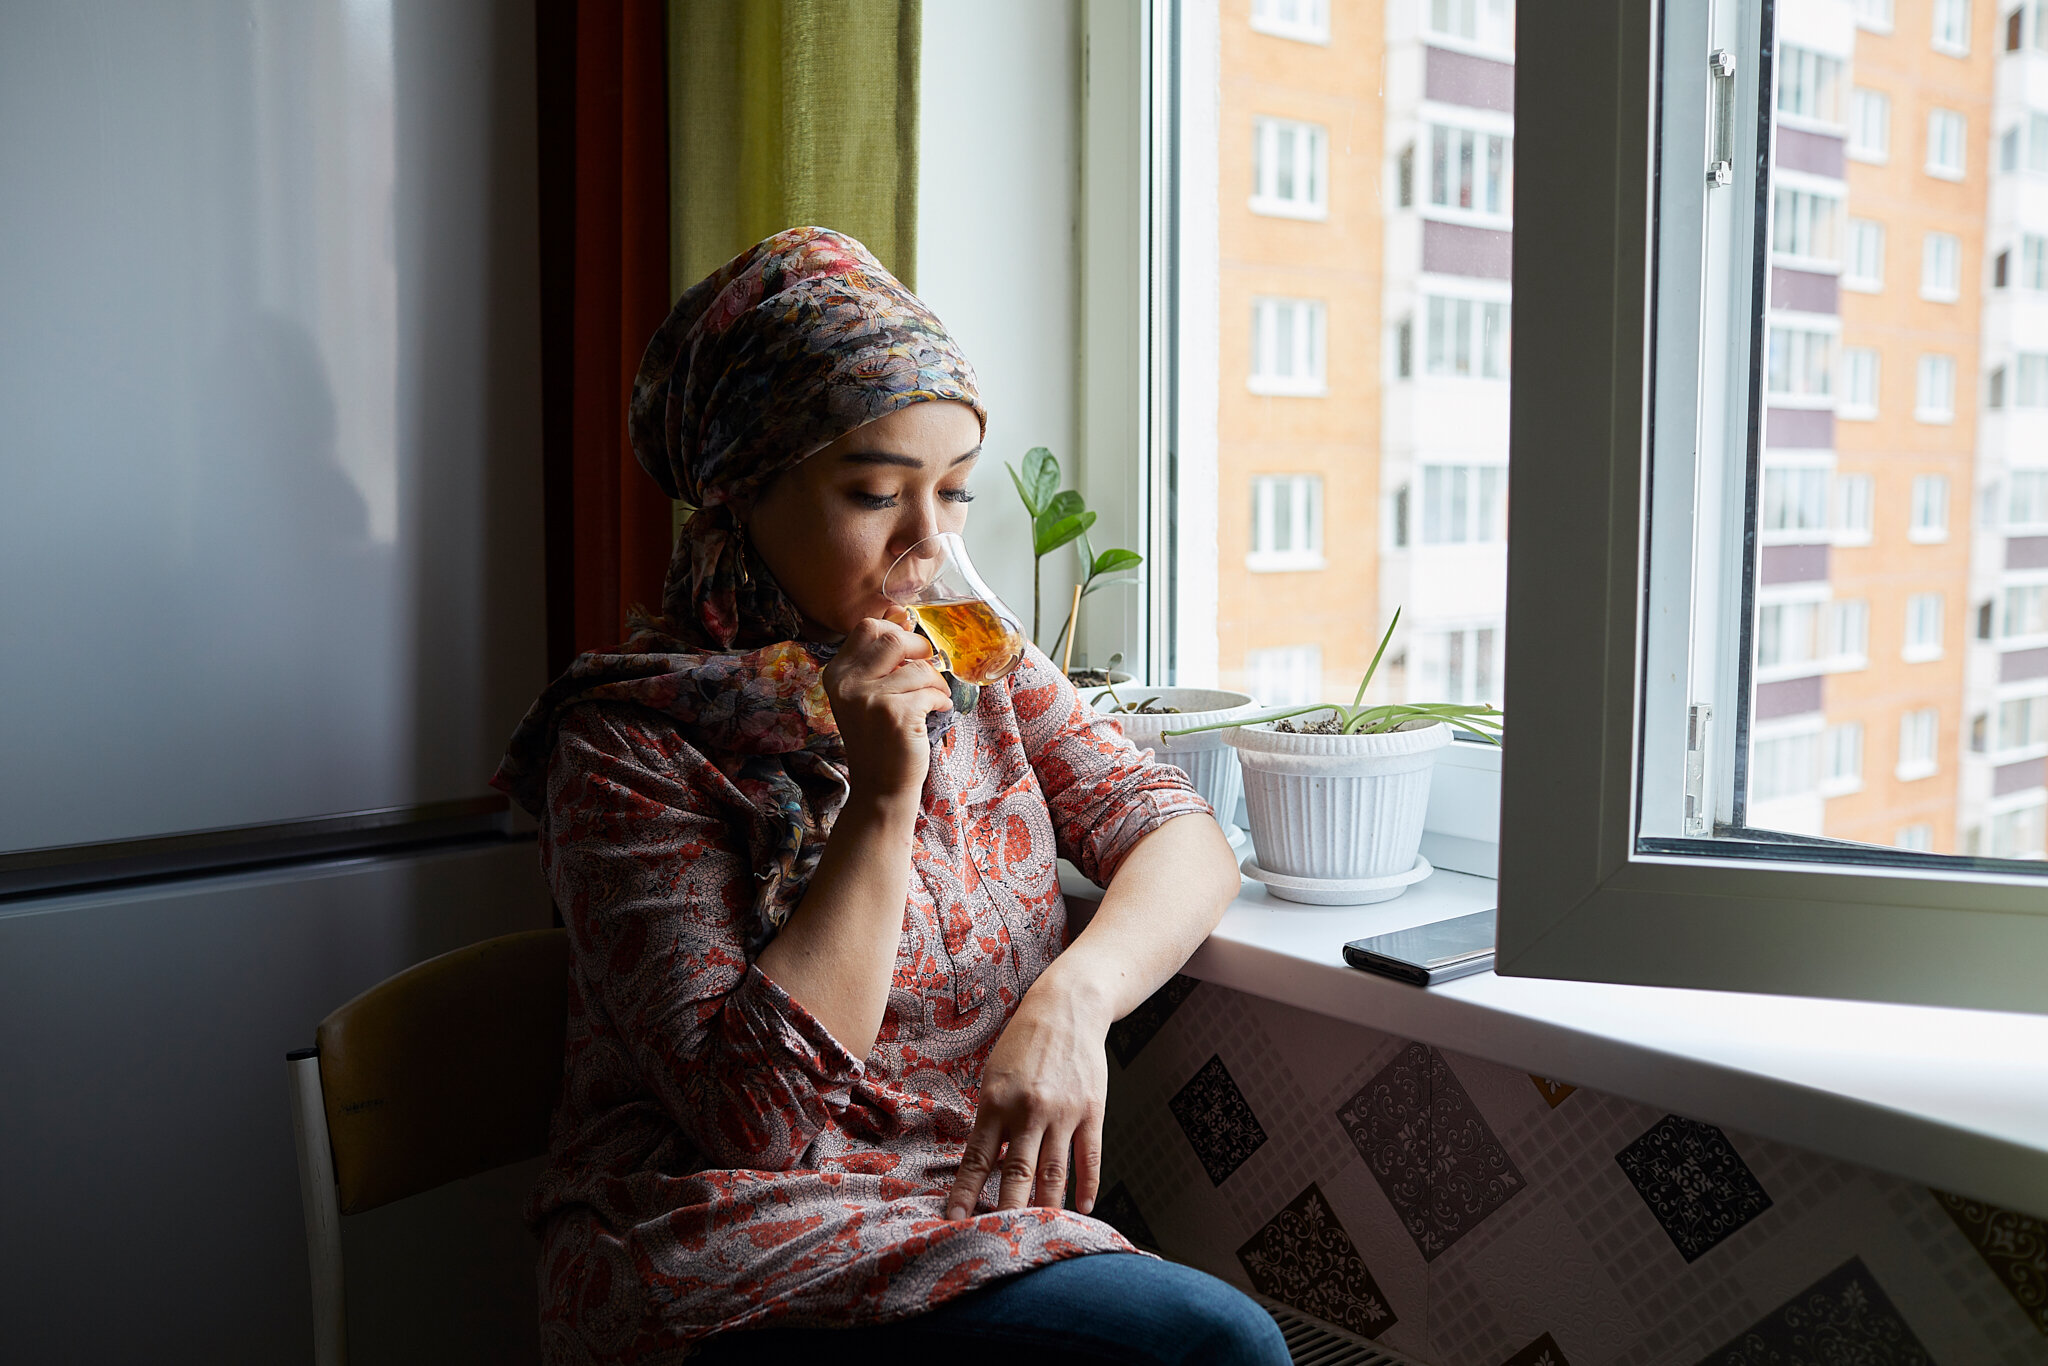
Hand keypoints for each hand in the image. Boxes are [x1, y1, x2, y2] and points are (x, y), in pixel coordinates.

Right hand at [823, 609, 952, 805]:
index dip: (897, 630)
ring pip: (918, 667)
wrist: (880, 786)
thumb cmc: (880, 737)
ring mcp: (869, 699)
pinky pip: (931, 690)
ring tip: (936, 698)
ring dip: (936, 681)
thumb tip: (900, 611)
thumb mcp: (868, 693)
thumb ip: (879, 657)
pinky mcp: (894, 715)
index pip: (868, 626)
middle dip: (921, 649)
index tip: (911, 650)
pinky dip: (942, 699)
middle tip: (928, 668)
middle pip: (893, 637)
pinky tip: (938, 711)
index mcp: (837, 673)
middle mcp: (847, 683)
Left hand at [944, 971, 1113, 1219]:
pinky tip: (1082, 1207)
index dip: (966, 1193)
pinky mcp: (1091, 1111)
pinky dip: (1086, 1185)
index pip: (977, 1159)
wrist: (1067, 1008)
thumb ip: (990, 1120)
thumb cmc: (1024, 1044)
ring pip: (1053, 1173)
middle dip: (1005, 1212)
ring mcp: (1063, 1113)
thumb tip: (983, 1165)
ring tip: (1039, 1235)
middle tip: (998, 1243)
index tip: (955, 1221)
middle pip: (1016, 1175)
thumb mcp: (994, 1076)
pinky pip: (1089, 1157)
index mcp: (996, 1102)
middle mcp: (1028, 1111)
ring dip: (1045, 1208)